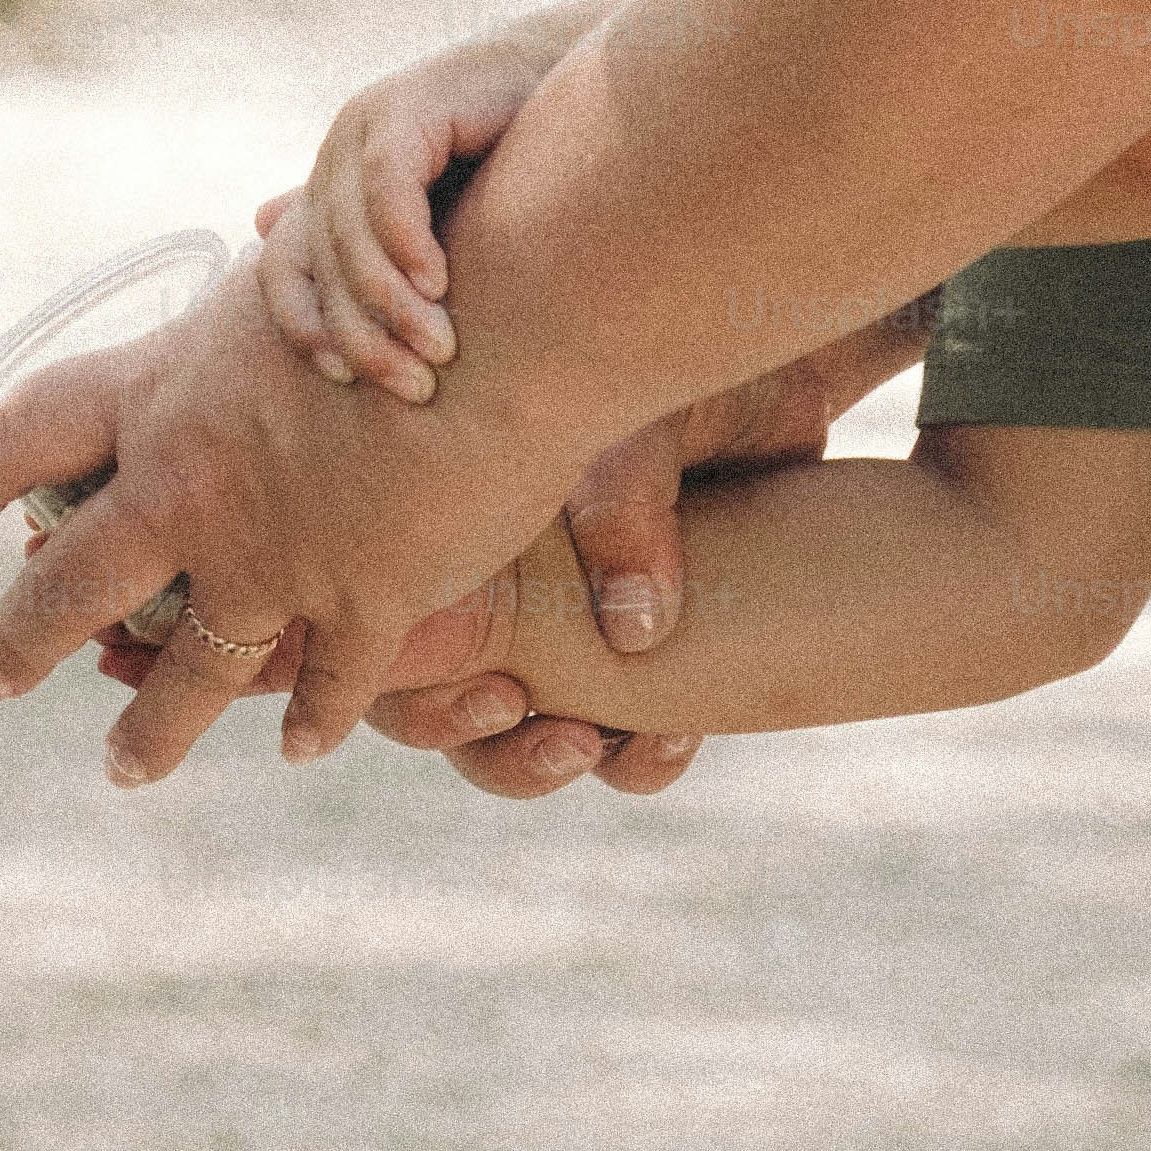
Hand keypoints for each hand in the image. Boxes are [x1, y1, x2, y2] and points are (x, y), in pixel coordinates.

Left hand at [0, 270, 601, 777]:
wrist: (503, 321)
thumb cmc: (405, 260)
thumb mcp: (302, 257)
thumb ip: (271, 278)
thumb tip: (269, 225)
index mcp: (155, 396)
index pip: (22, 438)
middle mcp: (188, 490)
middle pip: (67, 586)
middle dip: (18, 640)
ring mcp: (271, 557)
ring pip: (188, 669)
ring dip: (150, 728)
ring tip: (122, 767)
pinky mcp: (362, 602)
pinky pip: (324, 683)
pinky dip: (312, 718)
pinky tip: (296, 745)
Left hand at [249, 14, 586, 401]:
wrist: (576, 77)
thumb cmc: (517, 158)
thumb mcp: (445, 220)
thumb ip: (377, 244)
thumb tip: (261, 226)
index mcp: (333, 187)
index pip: (281, 268)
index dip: (301, 326)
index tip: (343, 381)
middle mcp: (337, 156)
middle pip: (319, 264)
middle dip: (362, 334)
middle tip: (415, 386)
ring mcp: (365, 126)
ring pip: (348, 234)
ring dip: (390, 300)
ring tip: (438, 348)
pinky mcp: (407, 106)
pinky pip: (386, 186)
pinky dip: (404, 241)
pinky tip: (438, 282)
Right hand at [342, 317, 925, 794]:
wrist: (777, 387)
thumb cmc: (680, 386)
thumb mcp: (640, 426)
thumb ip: (624, 510)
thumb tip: (636, 630)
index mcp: (443, 532)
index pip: (373, 629)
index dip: (407, 687)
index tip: (499, 690)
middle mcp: (484, 594)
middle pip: (426, 708)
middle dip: (473, 739)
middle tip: (537, 722)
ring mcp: (555, 637)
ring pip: (508, 743)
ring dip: (537, 765)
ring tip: (597, 746)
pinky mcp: (635, 665)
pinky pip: (612, 748)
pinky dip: (636, 761)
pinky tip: (675, 739)